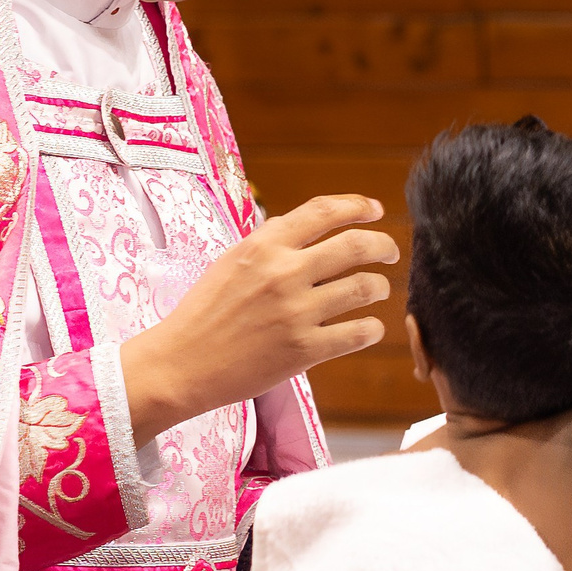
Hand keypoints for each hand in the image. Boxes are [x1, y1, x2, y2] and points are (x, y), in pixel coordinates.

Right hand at [121, 195, 399, 438]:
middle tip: (390, 251)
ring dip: (379, 287)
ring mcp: (296, 312)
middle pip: (355, 245)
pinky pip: (358, 333)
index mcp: (263, 245)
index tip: (374, 210)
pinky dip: (372, 328)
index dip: (357, 206)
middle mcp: (283, 272)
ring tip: (378, 290)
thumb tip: (304, 227)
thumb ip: (268, 243)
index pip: (323, 212)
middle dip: (383, 244)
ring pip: (363, 287)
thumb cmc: (202, 314)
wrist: (181, 364)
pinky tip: (370, 327)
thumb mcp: (230, 262)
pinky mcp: (304, 350)